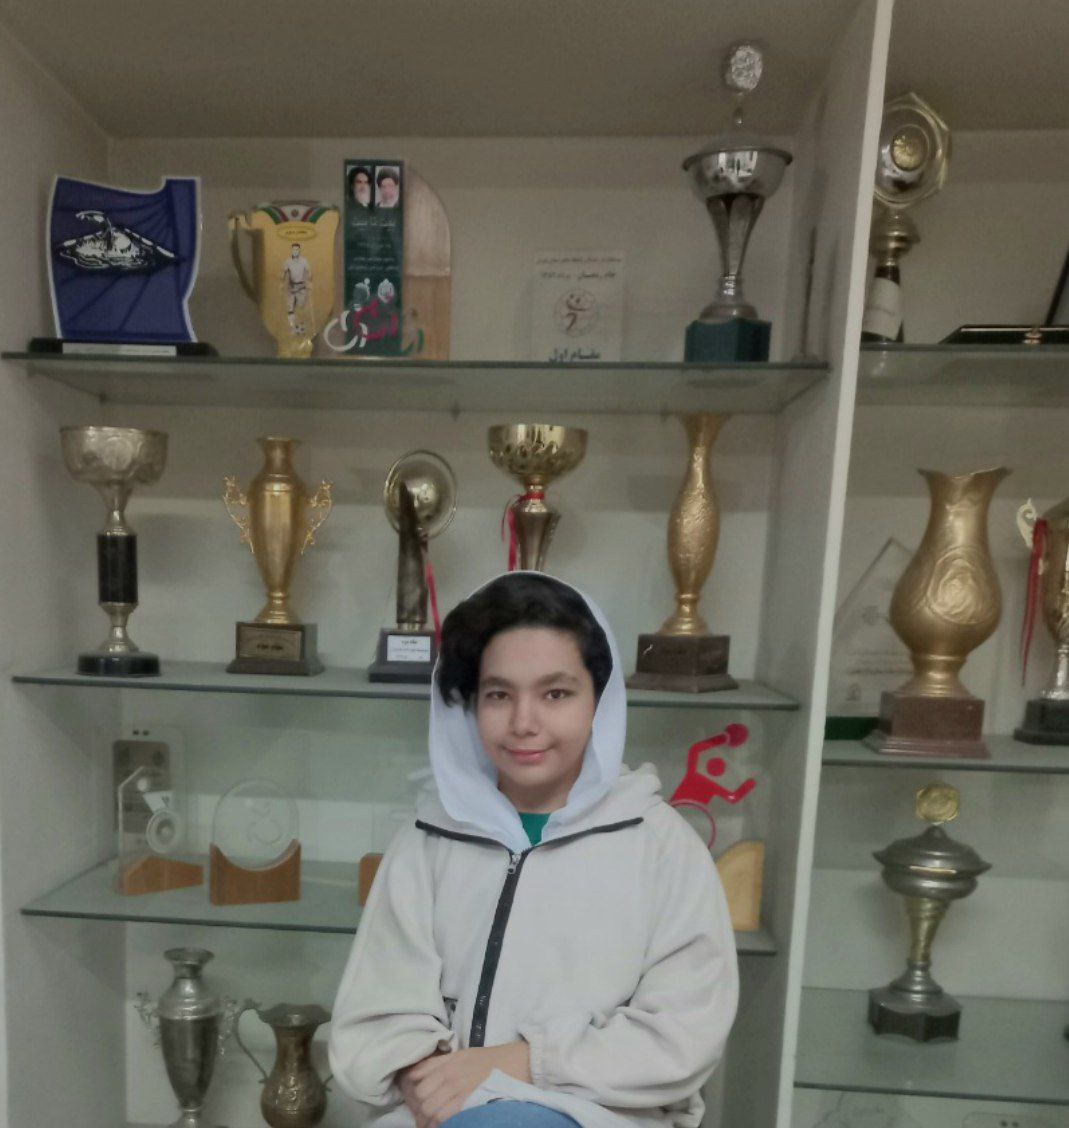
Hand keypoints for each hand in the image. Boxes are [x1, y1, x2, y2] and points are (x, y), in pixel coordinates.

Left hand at [398, 1042, 531, 1127]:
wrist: (519, 1062)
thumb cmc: (492, 1060)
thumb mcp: (463, 1055)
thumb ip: (440, 1064)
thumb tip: (415, 1073)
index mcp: (448, 1062)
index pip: (418, 1080)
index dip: (416, 1096)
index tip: (420, 1105)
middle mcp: (450, 1073)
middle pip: (422, 1097)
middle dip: (421, 1111)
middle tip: (426, 1120)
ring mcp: (459, 1087)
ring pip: (430, 1109)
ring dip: (429, 1120)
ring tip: (434, 1125)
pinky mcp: (468, 1101)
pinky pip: (444, 1117)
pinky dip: (441, 1124)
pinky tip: (446, 1125)